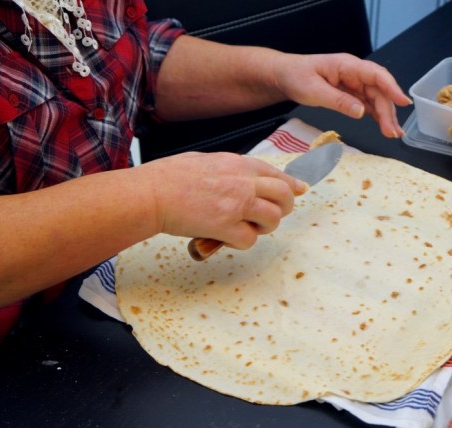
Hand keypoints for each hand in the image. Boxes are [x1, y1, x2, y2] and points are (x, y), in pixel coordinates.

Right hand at [137, 152, 307, 248]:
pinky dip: (242, 242)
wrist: (151, 193)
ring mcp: (236, 205)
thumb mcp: (205, 161)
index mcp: (238, 164)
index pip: (276, 173)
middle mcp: (243, 183)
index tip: (300, 189)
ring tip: (248, 228)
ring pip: (274, 218)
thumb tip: (243, 176)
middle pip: (284, 195)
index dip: (292, 184)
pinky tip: (228, 237)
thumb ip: (230, 169)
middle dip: (285, 207)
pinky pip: (250, 239)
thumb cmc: (169, 177)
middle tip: (272, 215)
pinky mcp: (225, 227)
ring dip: (265, 227)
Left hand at [271, 53, 411, 137]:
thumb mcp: (314, 90)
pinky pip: (368, 104)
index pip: (376, 75)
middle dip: (389, 111)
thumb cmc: (296, 76)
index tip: (404, 102)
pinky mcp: (351, 94)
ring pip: (377, 99)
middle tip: (393, 132)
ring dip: (385, 116)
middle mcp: (355, 73)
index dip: (392, 88)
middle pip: (379, 90)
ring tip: (392, 134)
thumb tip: (361, 111)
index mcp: (348, 65)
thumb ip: (338, 101)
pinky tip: (384, 127)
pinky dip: (377, 116)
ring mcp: (354, 84)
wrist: (284, 76)